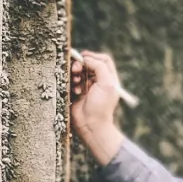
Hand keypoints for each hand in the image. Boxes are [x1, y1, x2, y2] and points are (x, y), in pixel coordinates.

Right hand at [70, 50, 124, 165]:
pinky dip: (73, 84)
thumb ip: (99, 66)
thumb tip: (87, 59)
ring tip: (76, 81)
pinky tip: (75, 92)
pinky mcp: (78, 93)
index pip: (103, 60)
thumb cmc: (101, 106)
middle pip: (89, 64)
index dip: (94, 56)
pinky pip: (72, 81)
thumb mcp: (106, 83)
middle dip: (81, 64)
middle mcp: (99, 81)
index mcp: (109, 79)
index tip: (84, 57)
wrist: (91, 125)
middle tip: (76, 69)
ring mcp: (88, 87)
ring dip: (76, 74)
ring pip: (79, 71)